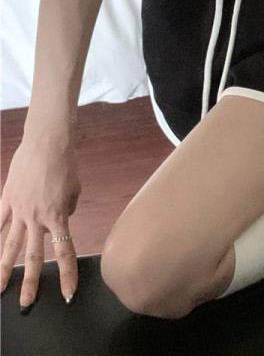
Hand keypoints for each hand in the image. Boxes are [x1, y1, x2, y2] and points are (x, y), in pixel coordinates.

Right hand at [0, 131, 80, 309]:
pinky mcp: (7, 198)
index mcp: (58, 216)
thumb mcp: (75, 190)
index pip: (64, 252)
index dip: (67, 274)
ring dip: (5, 269)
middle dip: (31, 282)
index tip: (68, 293)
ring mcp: (19, 209)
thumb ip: (67, 209)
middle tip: (26, 304)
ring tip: (0, 288)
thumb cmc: (65, 163)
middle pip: (33, 257)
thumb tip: (60, 219)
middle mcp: (37, 218)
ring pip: (10, 246)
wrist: (47, 142)